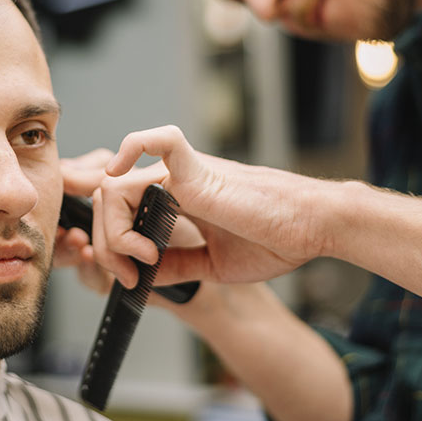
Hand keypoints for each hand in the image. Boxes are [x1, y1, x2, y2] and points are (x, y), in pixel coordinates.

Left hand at [94, 125, 330, 287]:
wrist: (314, 227)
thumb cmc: (276, 239)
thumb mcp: (214, 263)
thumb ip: (177, 265)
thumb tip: (142, 277)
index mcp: (176, 200)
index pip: (119, 211)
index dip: (112, 245)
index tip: (131, 279)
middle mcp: (173, 181)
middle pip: (107, 199)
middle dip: (106, 244)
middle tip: (130, 276)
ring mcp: (182, 173)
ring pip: (115, 184)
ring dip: (115, 229)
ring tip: (144, 258)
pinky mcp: (197, 170)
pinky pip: (157, 141)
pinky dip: (130, 149)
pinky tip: (119, 176)